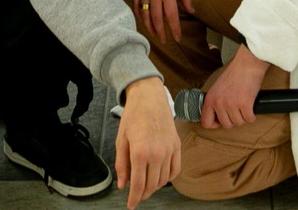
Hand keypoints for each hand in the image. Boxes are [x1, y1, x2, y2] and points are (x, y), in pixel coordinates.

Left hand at [114, 76, 180, 207]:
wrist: (149, 97)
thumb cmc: (133, 117)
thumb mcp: (121, 140)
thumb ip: (121, 164)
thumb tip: (123, 185)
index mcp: (139, 152)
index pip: (138, 185)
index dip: (134, 198)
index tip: (131, 205)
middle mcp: (156, 153)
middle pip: (151, 185)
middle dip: (143, 194)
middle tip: (136, 196)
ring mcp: (169, 150)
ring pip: (163, 180)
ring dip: (154, 187)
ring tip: (146, 186)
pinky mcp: (177, 146)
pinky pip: (175, 170)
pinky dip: (168, 178)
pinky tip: (160, 177)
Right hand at [132, 0, 193, 44]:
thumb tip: (191, 11)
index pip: (171, 17)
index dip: (174, 29)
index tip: (177, 39)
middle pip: (156, 19)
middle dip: (161, 33)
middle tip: (165, 41)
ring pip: (144, 15)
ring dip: (149, 27)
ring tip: (154, 35)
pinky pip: (135, 5)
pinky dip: (139, 15)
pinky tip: (142, 21)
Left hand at [199, 47, 270, 129]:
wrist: (246, 64)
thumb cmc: (234, 74)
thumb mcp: (217, 88)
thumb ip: (215, 102)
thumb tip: (217, 117)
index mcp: (210, 99)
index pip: (206, 123)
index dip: (215, 124)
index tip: (222, 120)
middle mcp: (219, 103)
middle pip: (226, 125)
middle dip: (233, 120)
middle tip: (237, 110)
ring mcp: (231, 104)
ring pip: (238, 123)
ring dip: (243, 117)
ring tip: (244, 107)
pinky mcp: (245, 104)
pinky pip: (249, 119)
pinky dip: (252, 116)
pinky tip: (251, 108)